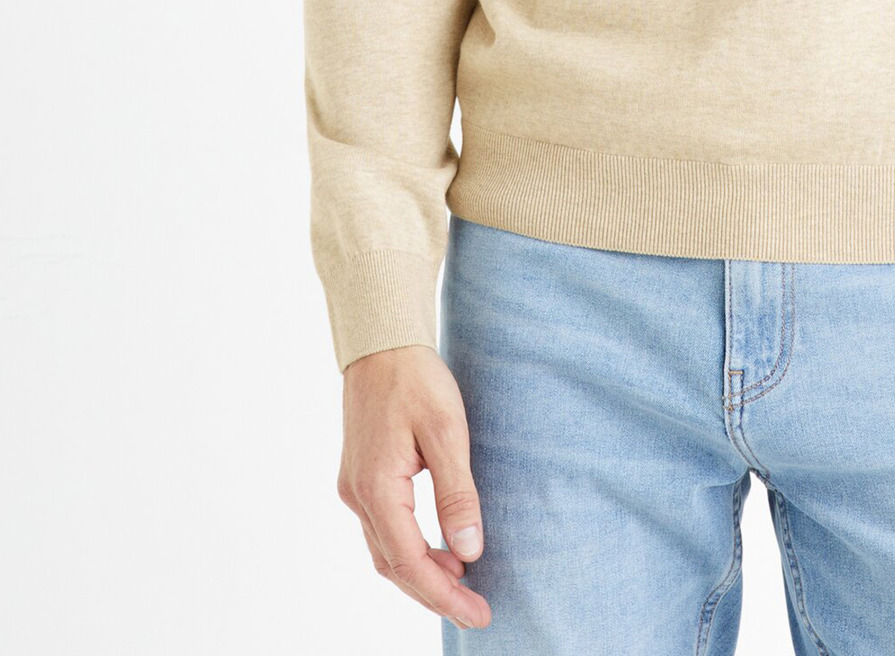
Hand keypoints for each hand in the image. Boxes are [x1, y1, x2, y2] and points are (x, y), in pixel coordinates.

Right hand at [337, 343, 491, 631]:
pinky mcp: (361, 478)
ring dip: (422, 575)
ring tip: (463, 586)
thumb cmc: (415, 379)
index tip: (478, 613)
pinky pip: (383, 531)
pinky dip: (410, 550)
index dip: (445, 595)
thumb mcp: (446, 431)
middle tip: (476, 611)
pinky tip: (439, 550)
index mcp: (377, 488)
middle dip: (435, 594)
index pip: (410, 563)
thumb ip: (457, 494)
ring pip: (386, 552)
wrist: (381, 341)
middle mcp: (358, 496)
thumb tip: (469, 552)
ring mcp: (355, 488)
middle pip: (394, 566)